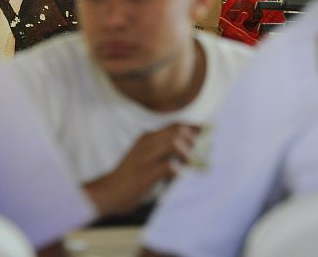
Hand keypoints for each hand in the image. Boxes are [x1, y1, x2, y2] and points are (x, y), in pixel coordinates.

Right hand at [84, 123, 200, 217]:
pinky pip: (169, 166)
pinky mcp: (146, 172)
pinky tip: (183, 178)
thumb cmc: (130, 177)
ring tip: (195, 165)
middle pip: (179, 129)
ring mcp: (146, 156)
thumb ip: (163, 152)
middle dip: (196, 140)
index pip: (177, 125)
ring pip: (175, 142)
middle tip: (205, 153)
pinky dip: (180, 171)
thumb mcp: (145, 157)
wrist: (108, 192)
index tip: (209, 134)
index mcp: (148, 137)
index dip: (196, 128)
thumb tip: (190, 154)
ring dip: (190, 153)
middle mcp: (148, 142)